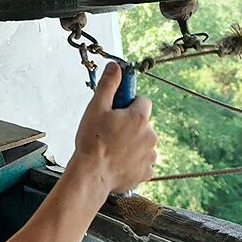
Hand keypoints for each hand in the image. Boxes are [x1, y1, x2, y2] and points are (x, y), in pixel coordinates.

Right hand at [73, 62, 157, 193]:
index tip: (117, 110)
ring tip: (111, 148)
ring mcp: (150, 155)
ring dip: (132, 142)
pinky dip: (132, 160)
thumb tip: (115, 67)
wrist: (91, 174)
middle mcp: (150, 135)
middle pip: (143, 123)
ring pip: (143, 142)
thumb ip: (109, 85)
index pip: (143, 101)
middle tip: (110, 130)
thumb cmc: (92, 141)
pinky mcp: (146, 172)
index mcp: (139, 118)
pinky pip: (142, 161)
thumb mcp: (96, 107)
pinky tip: (117, 161)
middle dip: (130, 124)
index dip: (129, 104)